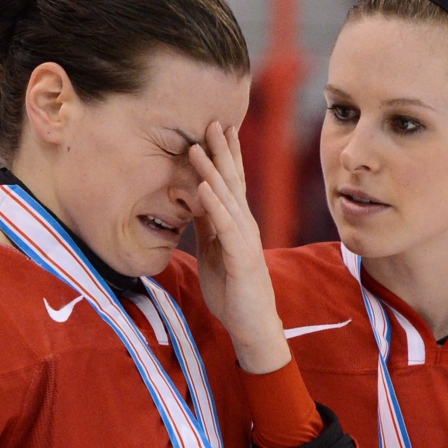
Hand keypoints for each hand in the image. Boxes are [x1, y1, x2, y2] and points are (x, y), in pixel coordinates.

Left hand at [190, 122, 290, 373]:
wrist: (252, 325)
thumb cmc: (233, 291)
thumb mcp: (214, 252)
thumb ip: (208, 227)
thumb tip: (195, 201)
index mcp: (237, 224)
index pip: (231, 183)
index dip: (224, 156)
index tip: (216, 128)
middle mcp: (245, 226)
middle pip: (232, 182)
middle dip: (222, 151)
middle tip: (212, 121)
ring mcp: (245, 240)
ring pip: (228, 198)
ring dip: (213, 171)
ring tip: (198, 146)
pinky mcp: (242, 257)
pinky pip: (226, 227)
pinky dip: (214, 206)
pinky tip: (202, 188)